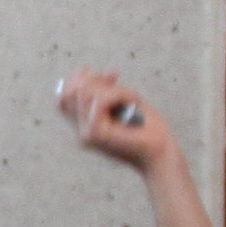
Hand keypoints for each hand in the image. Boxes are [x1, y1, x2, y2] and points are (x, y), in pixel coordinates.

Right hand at [56, 70, 176, 173]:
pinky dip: (119, 93)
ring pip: (83, 93)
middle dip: (93, 79)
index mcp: (85, 126)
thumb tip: (93, 71)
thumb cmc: (148, 131)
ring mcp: (86, 134)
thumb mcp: (124, 104)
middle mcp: (80, 132)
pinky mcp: (97, 133)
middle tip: (116, 81)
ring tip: (131, 96)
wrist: (162, 155)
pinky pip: (99, 101)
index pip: (63, 97)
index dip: (79, 80)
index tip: (108, 77)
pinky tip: (134, 100)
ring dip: (111, 87)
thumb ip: (106, 92)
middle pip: (68, 92)